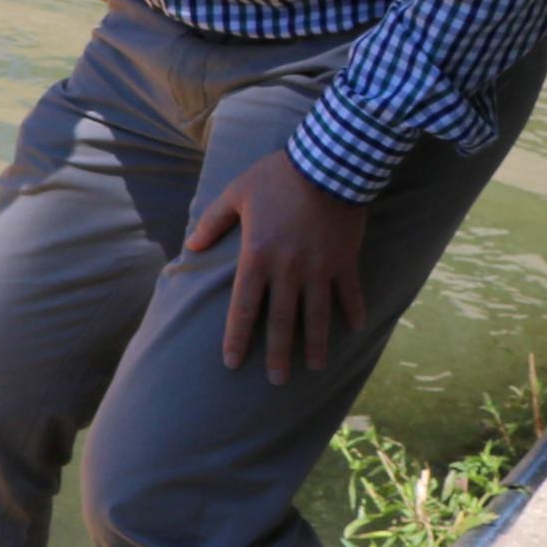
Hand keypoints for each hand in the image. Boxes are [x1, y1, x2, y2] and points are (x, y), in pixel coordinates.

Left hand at [186, 153, 369, 384]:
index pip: (243, 309)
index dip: (237, 338)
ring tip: (315, 368)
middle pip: (282, 322)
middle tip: (276, 381)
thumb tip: (191, 245)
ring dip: (316, 344)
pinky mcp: (345, 261)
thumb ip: (213, 222)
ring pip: (317, 316)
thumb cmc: (276, 177)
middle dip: (278, 354)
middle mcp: (287, 271)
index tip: (232, 362)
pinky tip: (355, 329)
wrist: (327, 164)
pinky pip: (350, 293)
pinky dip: (353, 312)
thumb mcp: (235, 194)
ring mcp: (319, 269)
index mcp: (257, 258)